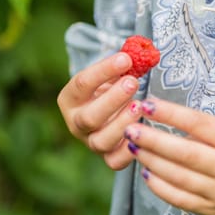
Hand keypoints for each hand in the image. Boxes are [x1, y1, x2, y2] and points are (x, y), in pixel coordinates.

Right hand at [57, 52, 142, 169]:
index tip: (126, 59)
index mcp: (70, 98)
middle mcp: (76, 123)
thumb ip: (122, 64)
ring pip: (101, 141)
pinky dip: (129, 150)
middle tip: (132, 82)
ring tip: (140, 106)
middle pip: (89, 117)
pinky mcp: (107, 158)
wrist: (111, 109)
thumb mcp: (112, 73)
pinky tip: (144, 131)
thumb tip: (140, 53)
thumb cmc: (112, 86)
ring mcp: (90, 142)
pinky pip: (115, 161)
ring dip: (122, 124)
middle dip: (112, 100)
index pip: (82, 84)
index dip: (104, 71)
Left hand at [124, 99, 214, 214]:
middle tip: (131, 129)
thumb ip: (203, 129)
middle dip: (153, 140)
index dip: (170, 113)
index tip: (147, 103)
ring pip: (178, 177)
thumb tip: (162, 117)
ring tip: (133, 146)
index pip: (199, 124)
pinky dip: (158, 185)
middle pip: (186, 153)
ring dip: (151, 160)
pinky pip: (178, 199)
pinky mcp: (210, 211)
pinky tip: (146, 170)